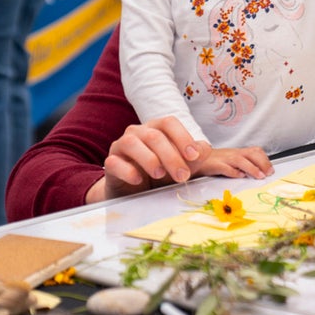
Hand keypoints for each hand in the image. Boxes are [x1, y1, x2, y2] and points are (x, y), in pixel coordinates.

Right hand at [90, 117, 211, 200]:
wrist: (133, 192)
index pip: (169, 122)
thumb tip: (204, 149)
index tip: (194, 156)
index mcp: (157, 128)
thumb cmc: (160, 174)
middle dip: (171, 156)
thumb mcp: (180, 167)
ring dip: (149, 159)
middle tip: (183, 176)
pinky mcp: (110, 163)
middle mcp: (138, 132)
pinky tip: (138, 180)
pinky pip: (114, 161)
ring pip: (131, 142)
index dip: (183, 137)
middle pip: (154, 136)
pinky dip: (127, 170)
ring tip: (160, 175)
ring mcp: (121, 146)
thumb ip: (194, 158)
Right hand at [192, 147, 273, 179]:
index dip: (265, 159)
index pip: (255, 151)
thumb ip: (245, 163)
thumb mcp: (233, 160)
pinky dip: (234, 172)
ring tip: (259, 176)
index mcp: (238, 152)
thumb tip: (261, 170)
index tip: (271, 169)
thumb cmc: (216, 161)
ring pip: (240, 160)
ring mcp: (224, 159)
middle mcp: (233, 153)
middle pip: (251, 154)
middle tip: (268, 173)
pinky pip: (226, 168)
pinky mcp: (215, 165)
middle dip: (262, 163)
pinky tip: (240, 176)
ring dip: (252, 168)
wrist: (197, 158)